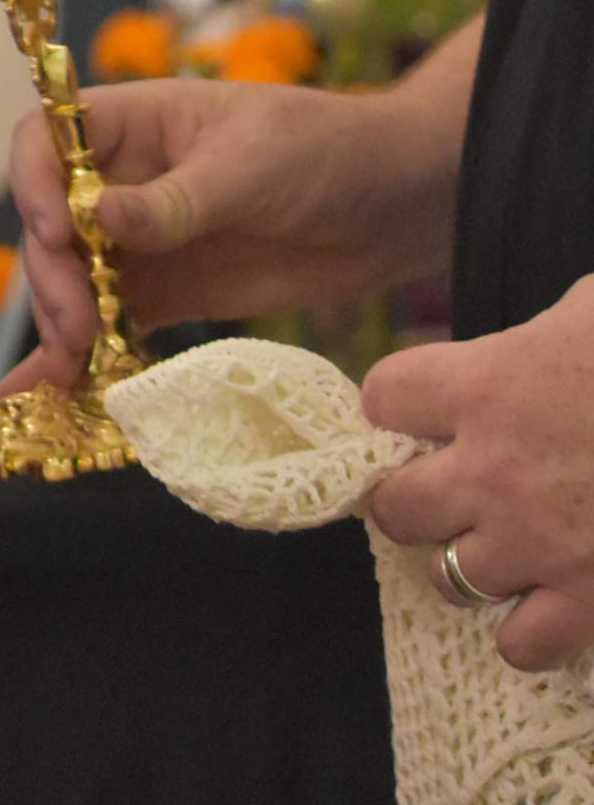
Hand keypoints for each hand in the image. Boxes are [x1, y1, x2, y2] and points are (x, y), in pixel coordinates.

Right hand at [0, 77, 450, 400]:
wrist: (402, 207)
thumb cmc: (328, 151)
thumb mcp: (252, 166)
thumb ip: (174, 199)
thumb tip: (94, 216)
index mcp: (133, 127)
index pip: (47, 140)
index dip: (34, 182)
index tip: (57, 231)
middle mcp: (120, 183)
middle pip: (50, 225)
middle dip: (53, 276)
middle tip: (77, 327)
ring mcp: (141, 243)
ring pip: (70, 281)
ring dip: (60, 324)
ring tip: (70, 371)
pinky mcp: (168, 296)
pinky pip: (110, 325)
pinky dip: (85, 359)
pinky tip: (54, 395)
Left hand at [365, 275, 593, 671]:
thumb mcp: (593, 315)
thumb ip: (541, 342)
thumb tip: (533, 353)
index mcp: (488, 386)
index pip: (385, 397)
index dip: (404, 404)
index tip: (426, 410)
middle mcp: (494, 470)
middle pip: (396, 507)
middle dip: (420, 501)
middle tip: (458, 492)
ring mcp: (539, 543)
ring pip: (450, 578)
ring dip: (475, 564)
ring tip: (513, 549)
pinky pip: (524, 643)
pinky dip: (533, 631)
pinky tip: (558, 604)